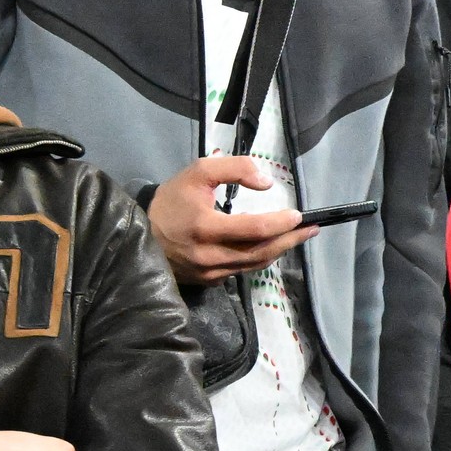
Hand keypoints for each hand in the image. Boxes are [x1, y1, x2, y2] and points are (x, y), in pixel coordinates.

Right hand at [146, 155, 308, 287]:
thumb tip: (267, 183)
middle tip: (311, 229)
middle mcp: (209, 255)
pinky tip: (270, 246)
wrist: (139, 233)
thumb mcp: (197, 173)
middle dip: (290, 240)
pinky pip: (241, 270)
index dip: (281, 223)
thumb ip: (234, 169)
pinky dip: (259, 258)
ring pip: (254, 264)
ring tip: (297, 236)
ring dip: (279, 250)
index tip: (298, 215)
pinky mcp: (208, 281)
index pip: (255, 230)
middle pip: (261, 251)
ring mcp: (209, 272)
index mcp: (205, 227)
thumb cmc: (171, 201)